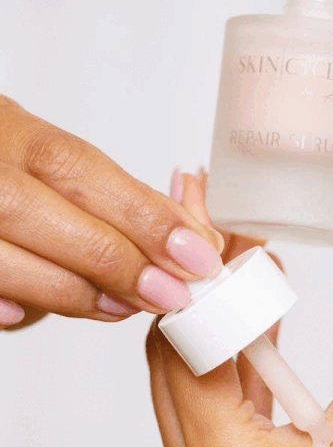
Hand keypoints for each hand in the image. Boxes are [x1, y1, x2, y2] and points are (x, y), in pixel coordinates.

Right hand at [0, 96, 223, 329]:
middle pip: (30, 208)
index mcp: (9, 131)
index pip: (74, 165)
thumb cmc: (18, 188)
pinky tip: (28, 315)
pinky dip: (1, 304)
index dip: (139, 215)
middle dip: (110, 259)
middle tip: (167, 292)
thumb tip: (198, 244)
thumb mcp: (65, 180)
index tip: (194, 255)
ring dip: (68, 289)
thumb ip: (124, 206)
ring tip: (121, 308)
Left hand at [147, 176, 332, 446]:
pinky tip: (267, 334)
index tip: (202, 190)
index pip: (184, 336)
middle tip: (231, 217)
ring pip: (191, 395)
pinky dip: (236, 380)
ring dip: (221, 332)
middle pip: (174, 362)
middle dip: (204, 288)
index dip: (198, 259)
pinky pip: (214, 430)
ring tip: (254, 264)